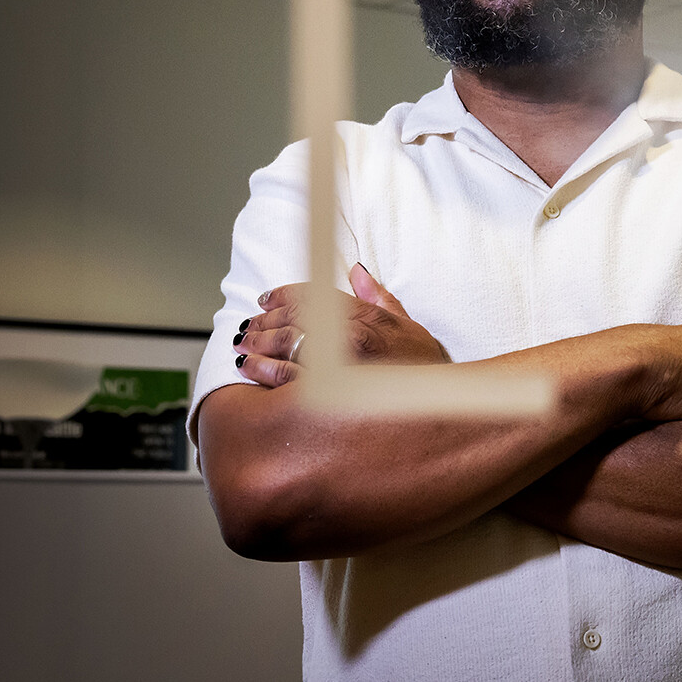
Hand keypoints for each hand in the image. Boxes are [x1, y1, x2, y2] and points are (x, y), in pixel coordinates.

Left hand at [234, 264, 451, 386]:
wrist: (438, 409)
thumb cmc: (424, 370)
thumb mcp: (408, 326)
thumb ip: (379, 298)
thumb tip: (357, 272)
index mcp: (367, 316)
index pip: (313, 295)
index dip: (284, 294)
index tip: (267, 298)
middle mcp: (350, 337)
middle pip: (294, 317)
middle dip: (266, 318)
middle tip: (250, 322)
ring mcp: (337, 366)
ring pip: (285, 344)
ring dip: (258, 341)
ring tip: (244, 342)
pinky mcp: (327, 395)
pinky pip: (285, 378)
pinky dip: (262, 369)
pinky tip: (247, 366)